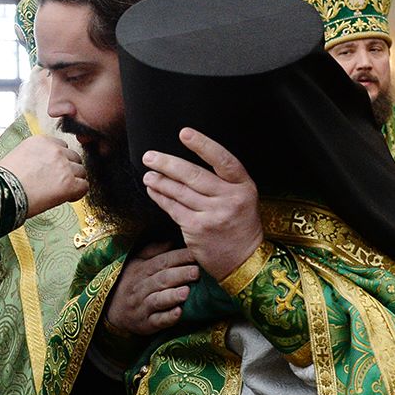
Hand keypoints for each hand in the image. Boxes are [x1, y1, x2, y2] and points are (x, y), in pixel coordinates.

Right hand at [0, 135, 86, 218]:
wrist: (2, 193)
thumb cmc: (4, 179)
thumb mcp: (18, 156)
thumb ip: (36, 156)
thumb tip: (44, 167)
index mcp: (41, 141)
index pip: (61, 146)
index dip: (59, 160)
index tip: (53, 170)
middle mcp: (55, 150)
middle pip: (74, 157)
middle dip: (68, 169)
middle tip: (58, 181)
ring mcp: (64, 166)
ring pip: (81, 171)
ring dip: (74, 181)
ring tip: (61, 191)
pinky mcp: (69, 183)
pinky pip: (84, 186)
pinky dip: (78, 193)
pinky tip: (67, 198)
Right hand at [106, 241, 198, 335]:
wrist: (111, 309)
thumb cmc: (130, 282)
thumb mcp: (136, 263)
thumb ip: (153, 251)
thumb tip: (171, 240)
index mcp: (141, 270)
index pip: (162, 261)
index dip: (179, 257)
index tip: (196, 254)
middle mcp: (141, 287)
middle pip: (162, 279)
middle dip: (180, 275)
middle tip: (197, 271)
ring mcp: (143, 306)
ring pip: (158, 300)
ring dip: (172, 296)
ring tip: (187, 292)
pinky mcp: (146, 324)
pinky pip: (157, 321)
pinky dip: (168, 318)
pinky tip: (179, 313)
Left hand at [141, 128, 261, 280]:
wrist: (245, 261)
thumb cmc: (240, 225)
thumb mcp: (243, 198)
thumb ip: (223, 181)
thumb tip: (185, 162)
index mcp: (243, 187)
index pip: (223, 160)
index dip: (203, 145)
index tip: (185, 133)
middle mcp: (229, 199)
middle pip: (193, 175)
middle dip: (167, 163)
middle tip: (150, 156)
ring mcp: (213, 215)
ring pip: (179, 191)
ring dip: (159, 180)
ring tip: (148, 173)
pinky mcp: (197, 229)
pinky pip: (173, 208)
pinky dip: (160, 197)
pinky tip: (153, 190)